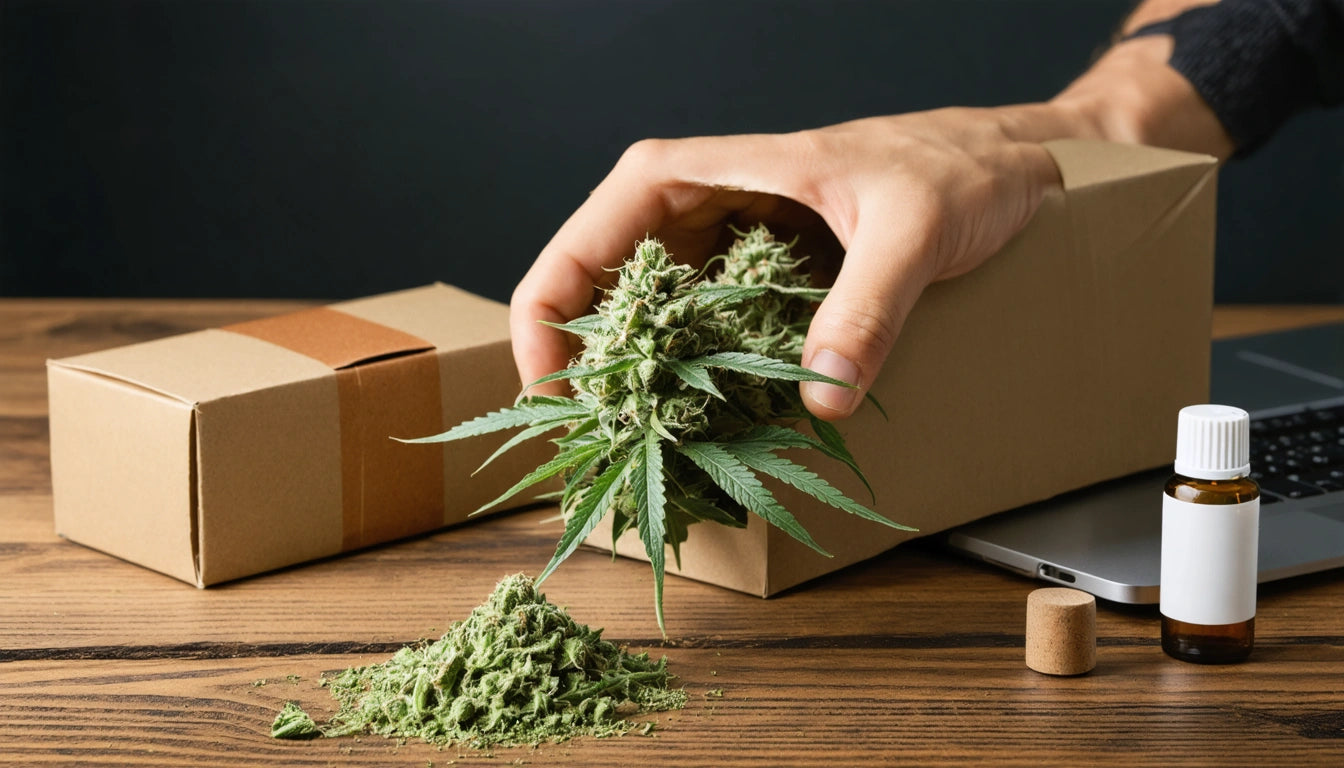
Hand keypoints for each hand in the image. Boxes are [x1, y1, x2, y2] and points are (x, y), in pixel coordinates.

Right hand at [510, 106, 1062, 419]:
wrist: (1006, 165)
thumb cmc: (955, 169)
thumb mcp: (912, 230)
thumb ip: (866, 308)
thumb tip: (821, 397)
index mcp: (702, 173)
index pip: (588, 238)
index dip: (548, 314)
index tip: (551, 388)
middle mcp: (695, 210)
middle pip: (600, 289)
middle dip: (585, 366)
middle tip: (592, 443)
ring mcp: (722, 251)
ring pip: (646, 321)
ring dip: (636, 384)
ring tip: (635, 450)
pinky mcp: (754, 286)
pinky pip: (702, 338)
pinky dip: (694, 385)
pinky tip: (702, 431)